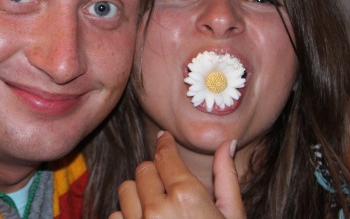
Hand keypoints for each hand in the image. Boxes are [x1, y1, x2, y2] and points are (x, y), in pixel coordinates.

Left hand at [109, 131, 245, 218]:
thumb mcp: (233, 216)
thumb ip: (226, 177)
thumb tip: (228, 142)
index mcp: (186, 196)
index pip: (164, 155)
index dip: (165, 145)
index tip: (163, 139)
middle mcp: (157, 209)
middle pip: (144, 169)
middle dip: (156, 173)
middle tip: (170, 187)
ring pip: (126, 190)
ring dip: (139, 195)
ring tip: (159, 210)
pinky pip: (116, 217)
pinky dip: (128, 218)